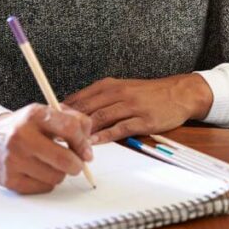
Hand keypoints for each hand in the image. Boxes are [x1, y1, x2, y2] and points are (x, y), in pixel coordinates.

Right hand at [0, 104, 92, 193]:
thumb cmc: (24, 128)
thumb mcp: (46, 114)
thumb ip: (73, 120)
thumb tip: (88, 143)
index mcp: (34, 115)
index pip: (70, 128)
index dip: (83, 143)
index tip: (86, 152)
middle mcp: (21, 136)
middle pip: (64, 159)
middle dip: (77, 164)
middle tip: (76, 164)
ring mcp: (14, 159)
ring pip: (56, 176)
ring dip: (60, 173)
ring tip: (50, 164)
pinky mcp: (10, 179)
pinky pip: (43, 187)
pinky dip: (46, 182)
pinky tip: (38, 171)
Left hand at [63, 74, 213, 144]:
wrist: (179, 93)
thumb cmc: (148, 93)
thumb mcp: (122, 88)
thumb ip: (100, 98)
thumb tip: (75, 110)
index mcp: (110, 85)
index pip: (80, 97)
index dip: (63, 110)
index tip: (49, 121)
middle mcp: (119, 93)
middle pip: (87, 108)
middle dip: (69, 122)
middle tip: (54, 135)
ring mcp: (131, 106)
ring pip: (101, 118)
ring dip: (84, 131)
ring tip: (69, 143)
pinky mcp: (143, 120)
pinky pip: (120, 128)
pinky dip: (104, 136)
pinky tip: (93, 143)